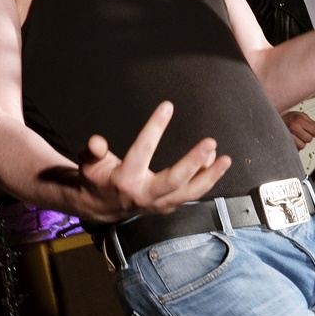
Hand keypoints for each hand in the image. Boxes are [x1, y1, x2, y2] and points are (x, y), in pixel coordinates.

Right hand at [75, 101, 231, 223]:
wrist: (99, 208)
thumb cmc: (96, 179)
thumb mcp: (89, 164)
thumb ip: (92, 151)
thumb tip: (96, 141)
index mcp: (125, 180)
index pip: (142, 151)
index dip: (154, 128)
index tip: (167, 106)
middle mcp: (145, 194)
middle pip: (174, 180)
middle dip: (193, 162)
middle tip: (210, 142)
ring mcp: (158, 204)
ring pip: (189, 193)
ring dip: (210, 177)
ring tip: (226, 159)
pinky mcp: (167, 206)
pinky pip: (190, 195)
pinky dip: (205, 181)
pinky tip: (215, 164)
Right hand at [281, 111, 314, 149]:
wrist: (275, 120)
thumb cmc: (288, 117)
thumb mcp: (301, 115)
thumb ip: (312, 122)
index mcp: (298, 120)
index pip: (314, 131)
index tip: (312, 131)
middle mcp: (293, 128)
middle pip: (309, 139)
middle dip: (308, 137)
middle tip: (304, 134)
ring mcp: (288, 136)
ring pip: (302, 146)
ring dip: (301, 142)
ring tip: (298, 137)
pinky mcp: (285, 143)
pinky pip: (295, 149)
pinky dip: (296, 146)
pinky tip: (294, 141)